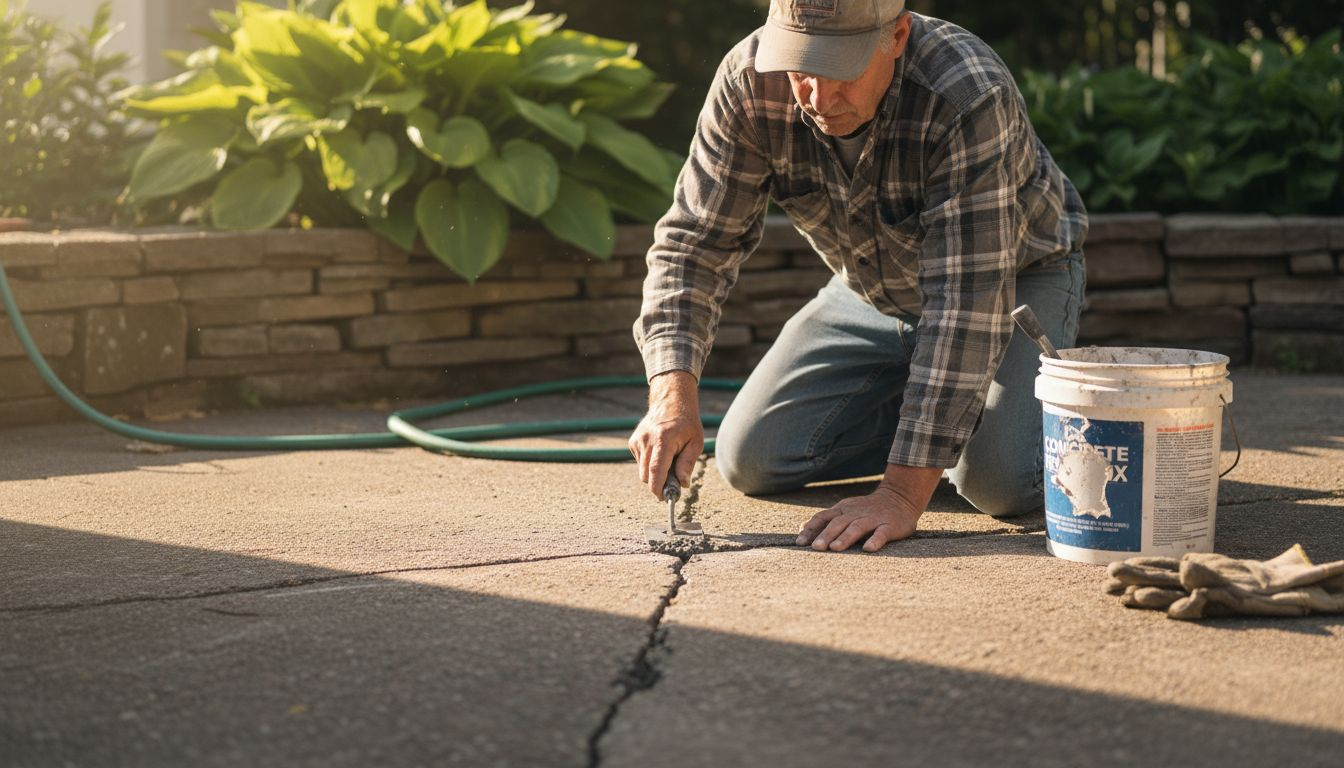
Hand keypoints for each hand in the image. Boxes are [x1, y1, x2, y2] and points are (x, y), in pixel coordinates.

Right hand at [628, 371, 703, 499]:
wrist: (671, 402)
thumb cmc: (687, 424)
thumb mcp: (696, 443)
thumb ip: (687, 464)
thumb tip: (683, 484)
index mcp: (663, 439)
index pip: (655, 470)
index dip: (658, 488)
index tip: (663, 498)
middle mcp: (646, 439)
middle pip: (646, 475)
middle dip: (658, 484)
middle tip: (673, 483)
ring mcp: (637, 440)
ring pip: (642, 471)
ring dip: (654, 474)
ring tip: (669, 461)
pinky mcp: (633, 441)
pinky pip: (640, 462)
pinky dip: (649, 464)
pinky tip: (660, 452)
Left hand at [796, 464, 941, 551]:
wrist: (900, 498)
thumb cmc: (867, 510)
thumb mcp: (844, 510)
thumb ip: (825, 520)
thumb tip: (800, 528)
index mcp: (843, 510)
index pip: (823, 517)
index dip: (811, 529)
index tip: (800, 542)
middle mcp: (856, 513)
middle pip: (838, 523)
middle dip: (826, 535)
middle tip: (815, 548)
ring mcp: (873, 519)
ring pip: (857, 527)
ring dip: (845, 537)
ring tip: (835, 548)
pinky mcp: (889, 526)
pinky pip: (882, 533)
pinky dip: (875, 540)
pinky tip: (868, 549)